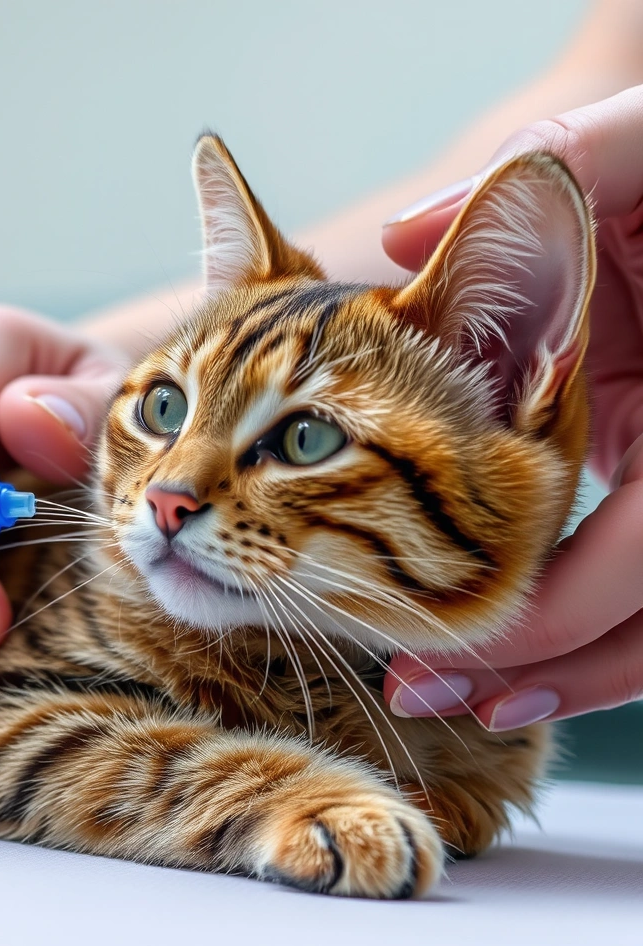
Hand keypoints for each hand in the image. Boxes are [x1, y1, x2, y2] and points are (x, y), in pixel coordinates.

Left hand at [381, 85, 642, 728]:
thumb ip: (579, 160)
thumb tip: (412, 233)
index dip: (556, 613)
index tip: (447, 642)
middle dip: (541, 668)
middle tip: (418, 693)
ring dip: (556, 674)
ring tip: (442, 698)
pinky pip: (637, 588)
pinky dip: (575, 638)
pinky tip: (499, 670)